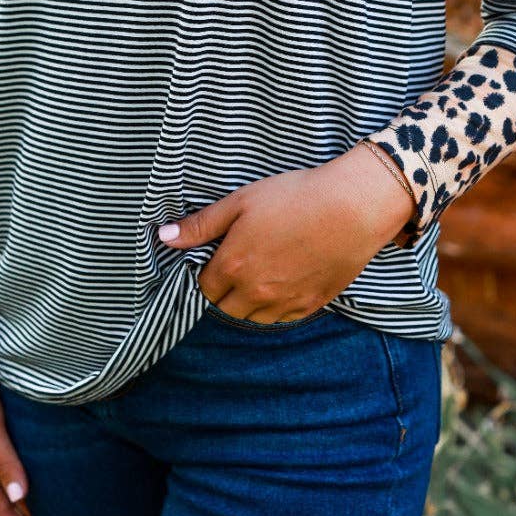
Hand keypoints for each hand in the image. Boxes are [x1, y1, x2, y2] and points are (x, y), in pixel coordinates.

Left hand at [158, 144, 417, 322]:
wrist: (352, 207)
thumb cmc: (295, 196)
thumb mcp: (242, 201)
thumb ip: (201, 224)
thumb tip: (164, 236)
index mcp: (233, 266)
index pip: (205, 287)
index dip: (210, 270)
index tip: (221, 255)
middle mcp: (255, 292)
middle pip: (226, 307)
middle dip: (227, 289)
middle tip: (242, 263)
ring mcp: (284, 303)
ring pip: (254, 317)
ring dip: (251, 301)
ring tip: (264, 271)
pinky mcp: (311, 306)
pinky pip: (283, 318)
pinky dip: (278, 305)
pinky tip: (286, 280)